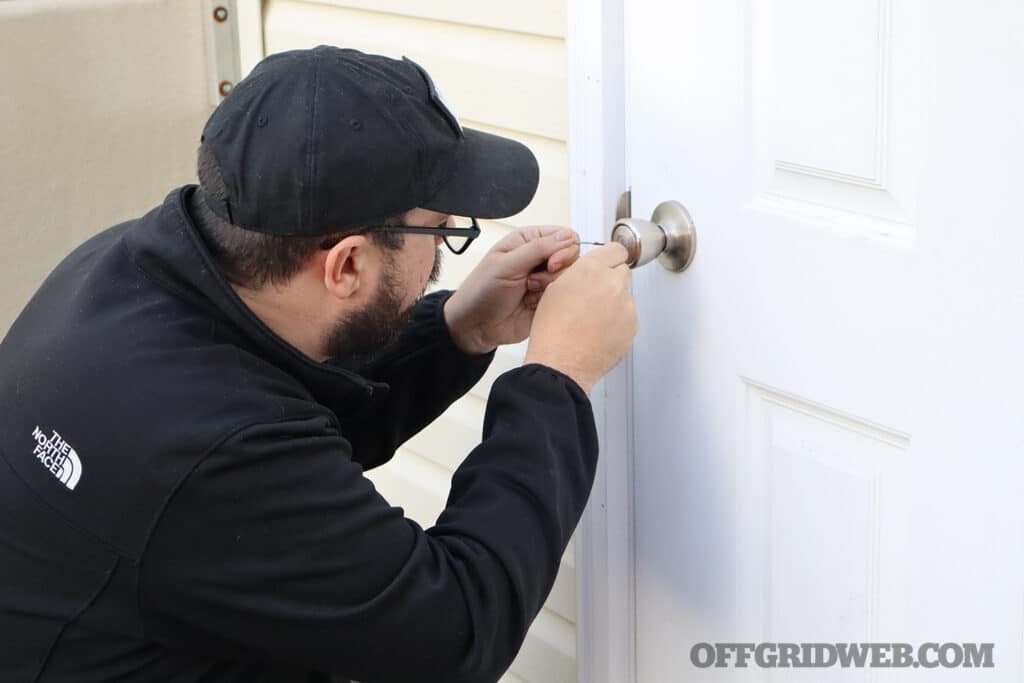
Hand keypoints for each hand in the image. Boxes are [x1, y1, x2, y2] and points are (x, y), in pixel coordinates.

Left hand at [443, 226, 581, 354]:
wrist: (476, 325)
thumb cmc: (482, 291)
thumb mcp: (507, 264)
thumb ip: (538, 248)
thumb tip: (568, 237)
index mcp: (528, 241)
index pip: (565, 236)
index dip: (564, 249)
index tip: (551, 262)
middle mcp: (539, 258)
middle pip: (572, 258)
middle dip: (555, 271)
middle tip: (533, 280)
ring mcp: (545, 280)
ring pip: (569, 279)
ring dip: (548, 287)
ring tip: (527, 292)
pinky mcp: (548, 300)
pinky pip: (564, 298)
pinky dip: (549, 302)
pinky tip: (531, 304)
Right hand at [523, 242, 637, 393]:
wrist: (561, 363)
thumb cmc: (552, 331)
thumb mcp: (554, 289)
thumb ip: (578, 273)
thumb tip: (589, 271)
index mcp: (591, 269)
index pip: (616, 249)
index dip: (610, 258)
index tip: (608, 263)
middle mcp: (612, 283)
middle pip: (622, 272)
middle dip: (610, 281)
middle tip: (593, 297)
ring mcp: (626, 305)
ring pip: (625, 296)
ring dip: (614, 303)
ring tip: (592, 321)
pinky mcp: (633, 326)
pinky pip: (628, 317)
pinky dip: (618, 323)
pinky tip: (599, 332)